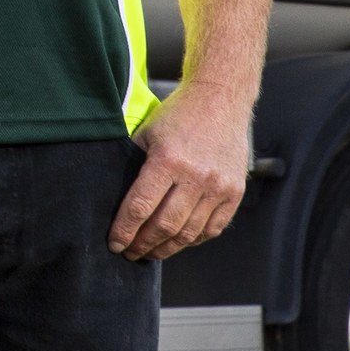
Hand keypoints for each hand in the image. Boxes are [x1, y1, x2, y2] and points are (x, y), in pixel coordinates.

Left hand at [112, 83, 252, 260]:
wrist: (220, 98)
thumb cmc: (179, 114)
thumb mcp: (147, 133)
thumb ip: (134, 164)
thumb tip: (116, 197)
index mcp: (167, 160)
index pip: (140, 207)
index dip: (125, 231)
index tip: (115, 244)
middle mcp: (195, 176)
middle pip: (164, 226)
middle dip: (143, 244)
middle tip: (131, 252)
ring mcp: (218, 186)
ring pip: (188, 233)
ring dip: (167, 248)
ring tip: (152, 252)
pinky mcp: (234, 192)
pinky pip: (212, 228)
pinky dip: (193, 240)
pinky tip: (179, 241)